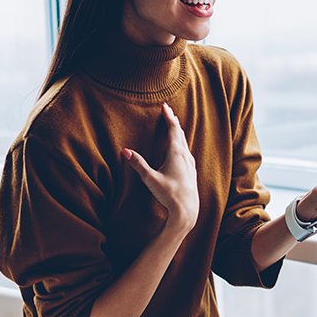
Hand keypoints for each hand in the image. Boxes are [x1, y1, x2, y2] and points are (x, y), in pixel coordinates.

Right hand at [123, 103, 199, 233]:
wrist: (187, 210)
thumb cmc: (169, 194)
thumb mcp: (150, 179)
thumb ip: (138, 164)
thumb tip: (125, 151)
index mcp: (176, 153)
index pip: (173, 130)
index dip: (169, 117)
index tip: (165, 106)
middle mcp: (185, 156)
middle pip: (180, 134)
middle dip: (174, 122)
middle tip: (169, 111)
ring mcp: (190, 163)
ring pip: (184, 142)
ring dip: (179, 132)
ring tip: (175, 126)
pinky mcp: (191, 171)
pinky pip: (187, 151)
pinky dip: (182, 144)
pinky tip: (182, 149)